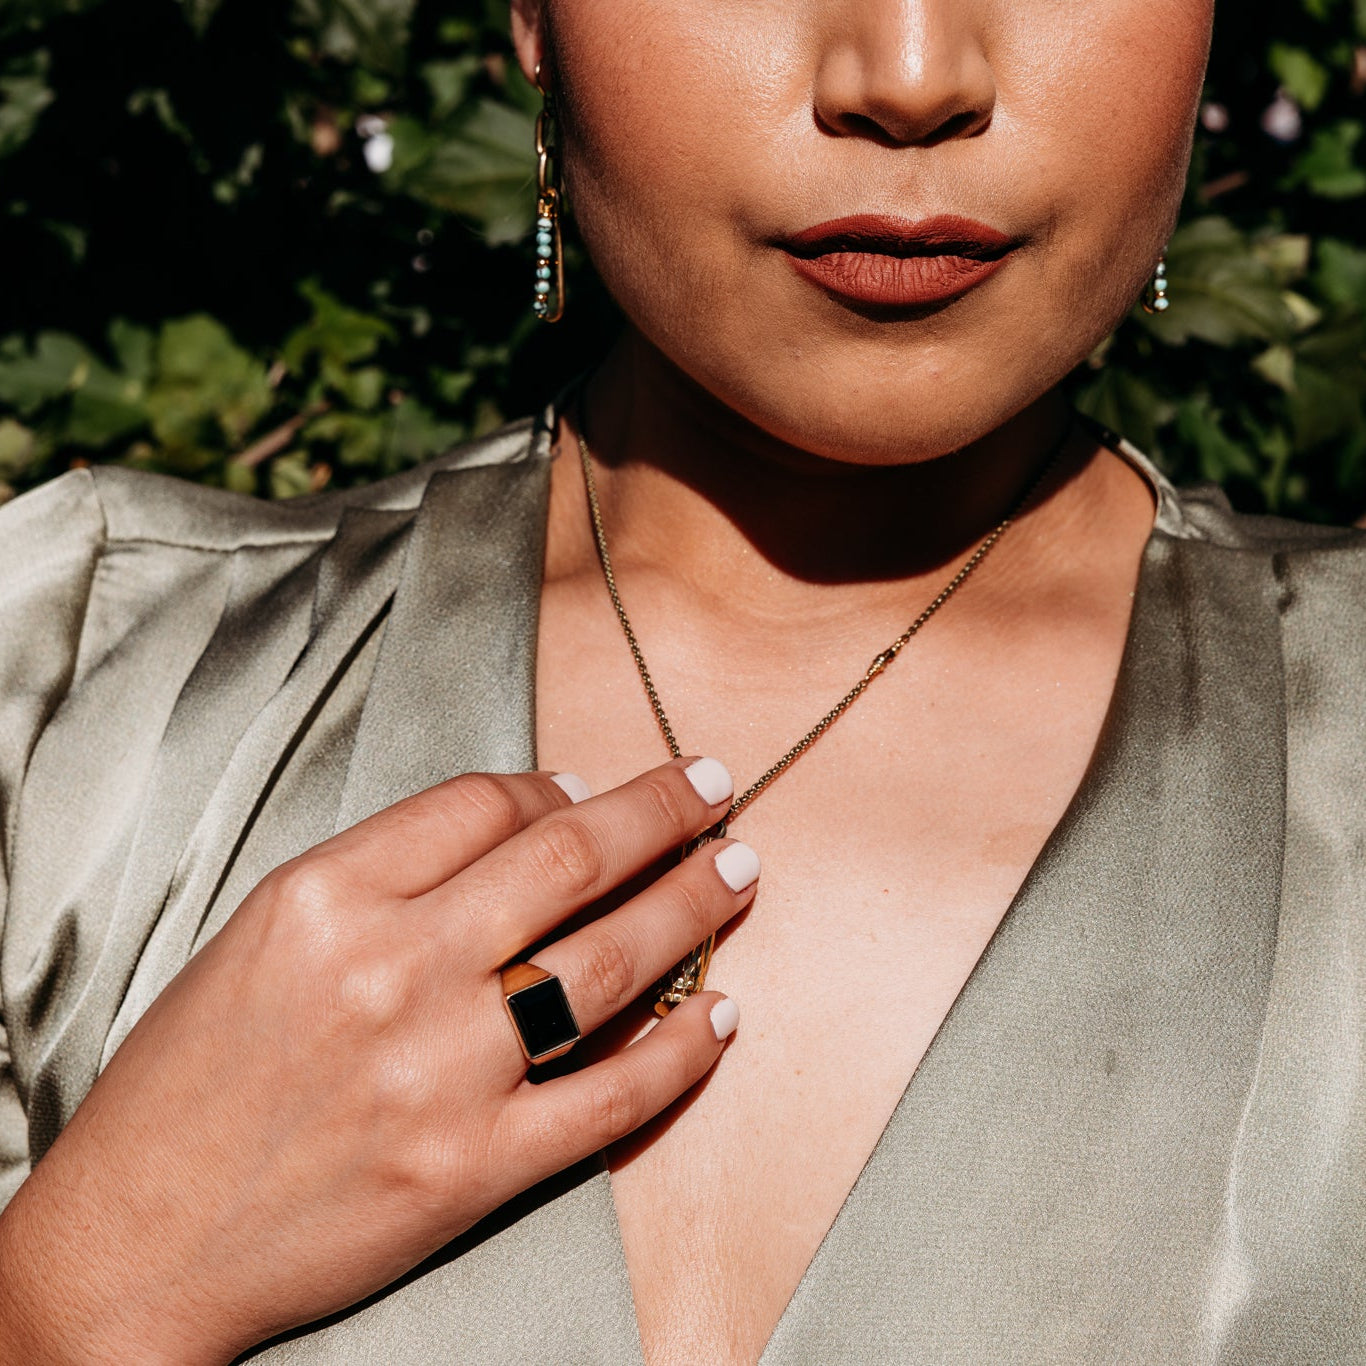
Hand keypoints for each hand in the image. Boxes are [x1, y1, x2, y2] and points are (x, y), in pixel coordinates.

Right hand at [0, 757, 754, 1363]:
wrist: (135, 1240)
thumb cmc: (190, 1078)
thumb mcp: (264, 931)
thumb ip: (385, 870)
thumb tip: (520, 821)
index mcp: (327, 898)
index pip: (482, 802)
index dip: (556, 784)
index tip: (593, 786)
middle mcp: (392, 970)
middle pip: (567, 858)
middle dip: (659, 811)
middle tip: (713, 787)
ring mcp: (440, 1072)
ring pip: (608, 962)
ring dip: (689, 908)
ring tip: (736, 873)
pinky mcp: (471, 1168)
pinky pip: (610, 1097)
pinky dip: (678, 1051)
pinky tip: (719, 1015)